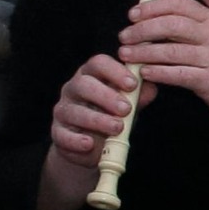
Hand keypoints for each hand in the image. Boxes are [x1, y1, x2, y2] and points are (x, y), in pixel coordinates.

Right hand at [46, 53, 139, 178]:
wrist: (93, 146)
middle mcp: (73, 88)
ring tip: (116, 128)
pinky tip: (89, 144)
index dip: (115, 71)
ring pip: (75, 111)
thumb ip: (138, 96)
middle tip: (126, 108)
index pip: (98, 63)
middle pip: (84, 84)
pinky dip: (76, 140)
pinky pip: (63, 135)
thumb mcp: (129, 105)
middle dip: (106, 96)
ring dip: (97, 120)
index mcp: (91, 75)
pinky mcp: (57, 132)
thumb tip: (151, 87)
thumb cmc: (112, 116)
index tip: (132, 84)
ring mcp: (63, 110)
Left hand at [120, 0, 208, 132]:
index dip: (152, 7)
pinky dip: (158, 73)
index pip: (178, 4)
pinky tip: (144, 72)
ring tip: (126, 54)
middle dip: (143, 30)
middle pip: (171, 25)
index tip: (133, 15)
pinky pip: (177, 74)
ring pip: (171, 51)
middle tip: (124, 36)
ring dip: (144, 52)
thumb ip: (187, 25)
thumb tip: (149, 19)